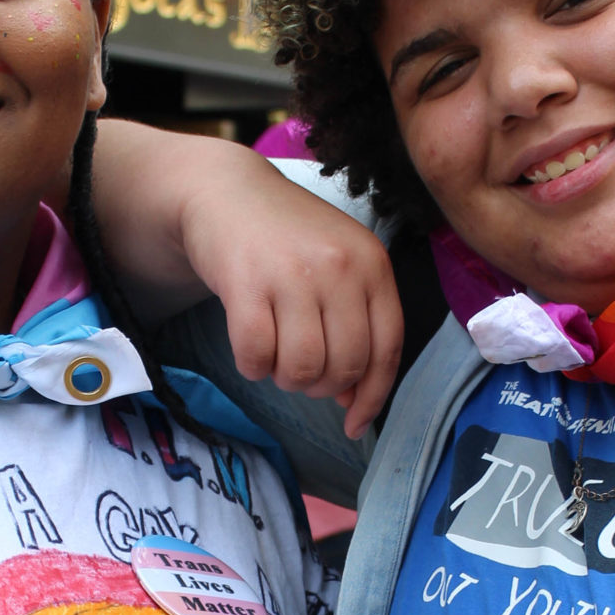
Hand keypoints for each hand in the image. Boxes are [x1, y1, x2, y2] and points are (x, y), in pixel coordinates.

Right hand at [176, 162, 401, 440]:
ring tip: (276, 355)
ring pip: (301, 368)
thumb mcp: (339, 266)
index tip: (355, 422)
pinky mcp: (245, 283)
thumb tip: (353, 399)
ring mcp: (292, 274)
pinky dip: (252, 366)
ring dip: (285, 378)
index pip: (387, 349)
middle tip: (301, 370)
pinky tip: (250, 348)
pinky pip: (256, 356)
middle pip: (344, 366)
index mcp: (372, 264)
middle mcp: (338, 267)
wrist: (227, 192)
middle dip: (321, 386)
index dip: (373, 396)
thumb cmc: (288, 238)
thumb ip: (355, 324)